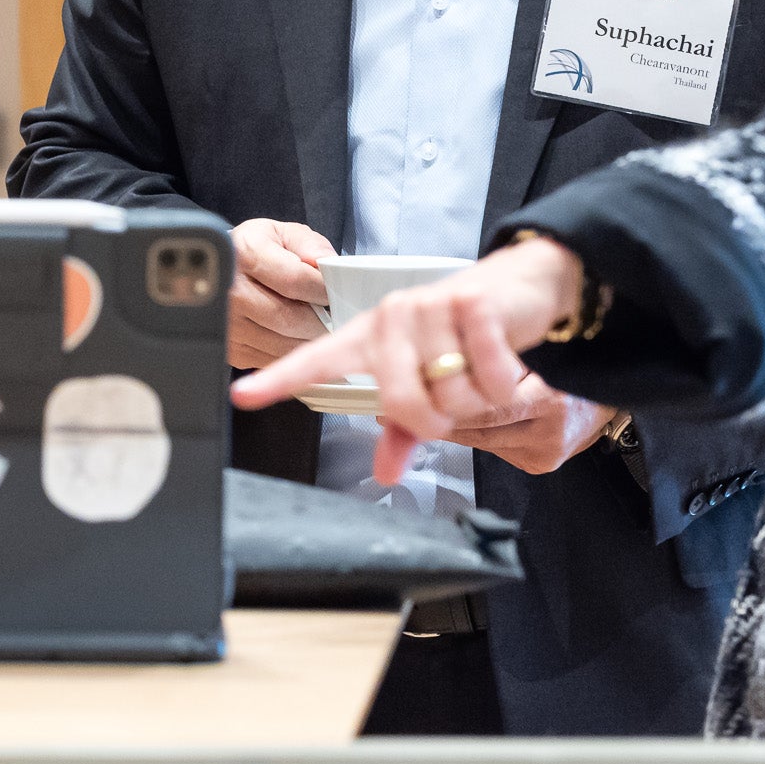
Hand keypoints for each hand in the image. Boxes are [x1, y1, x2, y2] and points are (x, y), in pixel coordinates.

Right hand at [226, 217, 338, 369]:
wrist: (215, 272)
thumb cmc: (252, 254)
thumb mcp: (280, 234)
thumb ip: (309, 245)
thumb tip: (327, 263)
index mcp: (245, 254)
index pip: (295, 280)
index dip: (322, 290)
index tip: (332, 293)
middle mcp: (230, 291)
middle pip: (290, 318)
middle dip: (320, 320)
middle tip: (331, 316)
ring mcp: (228, 325)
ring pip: (284, 345)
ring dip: (308, 340)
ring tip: (315, 326)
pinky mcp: (231, 350)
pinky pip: (274, 361)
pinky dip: (292, 353)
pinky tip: (295, 338)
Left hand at [230, 237, 586, 487]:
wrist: (521, 289)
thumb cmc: (467, 338)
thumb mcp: (430, 381)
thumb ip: (404, 428)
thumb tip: (386, 474)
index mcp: (371, 337)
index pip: (317, 361)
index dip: (280, 380)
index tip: (243, 395)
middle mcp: (392, 318)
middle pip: (401, 403)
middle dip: (438, 418)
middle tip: (454, 398)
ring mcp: (428, 307)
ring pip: (450, 394)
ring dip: (477, 396)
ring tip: (479, 367)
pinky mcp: (470, 304)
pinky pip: (486, 375)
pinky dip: (503, 381)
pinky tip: (503, 358)